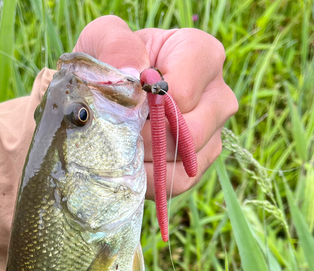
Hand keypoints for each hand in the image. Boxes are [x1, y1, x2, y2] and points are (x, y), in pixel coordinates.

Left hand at [74, 16, 237, 198]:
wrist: (107, 95)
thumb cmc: (109, 63)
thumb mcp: (102, 38)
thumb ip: (116, 45)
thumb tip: (133, 75)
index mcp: (202, 54)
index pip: (181, 95)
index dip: (145, 110)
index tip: (121, 106)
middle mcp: (218, 94)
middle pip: (190, 132)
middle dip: (145, 140)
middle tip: (117, 135)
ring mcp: (213, 132)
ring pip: (187, 161)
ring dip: (146, 163)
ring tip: (122, 150)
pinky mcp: (199, 162)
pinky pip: (181, 182)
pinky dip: (151, 182)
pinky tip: (131, 170)